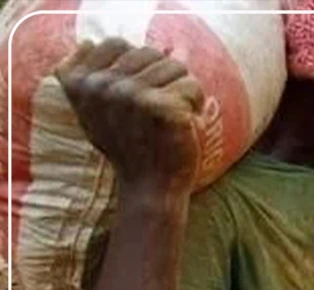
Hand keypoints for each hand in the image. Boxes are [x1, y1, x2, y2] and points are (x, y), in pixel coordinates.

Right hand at [55, 38, 205, 198]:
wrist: (148, 186)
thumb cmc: (127, 147)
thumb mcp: (93, 112)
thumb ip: (87, 78)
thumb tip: (88, 41)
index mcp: (81, 82)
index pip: (117, 44)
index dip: (138, 65)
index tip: (137, 95)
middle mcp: (102, 86)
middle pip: (151, 52)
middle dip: (164, 78)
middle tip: (158, 111)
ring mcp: (130, 95)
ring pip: (176, 66)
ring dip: (182, 91)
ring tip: (171, 117)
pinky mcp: (161, 107)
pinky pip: (192, 85)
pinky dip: (196, 104)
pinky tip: (184, 124)